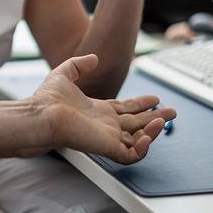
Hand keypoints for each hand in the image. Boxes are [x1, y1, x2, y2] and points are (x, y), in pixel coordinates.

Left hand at [29, 54, 175, 163]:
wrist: (40, 114)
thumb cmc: (46, 99)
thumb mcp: (64, 74)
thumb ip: (79, 65)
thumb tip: (94, 58)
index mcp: (97, 111)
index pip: (125, 110)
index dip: (141, 104)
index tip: (156, 98)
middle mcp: (104, 125)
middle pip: (136, 124)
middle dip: (155, 118)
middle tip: (172, 111)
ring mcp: (106, 137)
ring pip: (137, 140)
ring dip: (153, 131)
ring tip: (163, 119)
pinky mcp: (106, 147)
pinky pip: (131, 154)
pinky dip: (144, 147)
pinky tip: (150, 134)